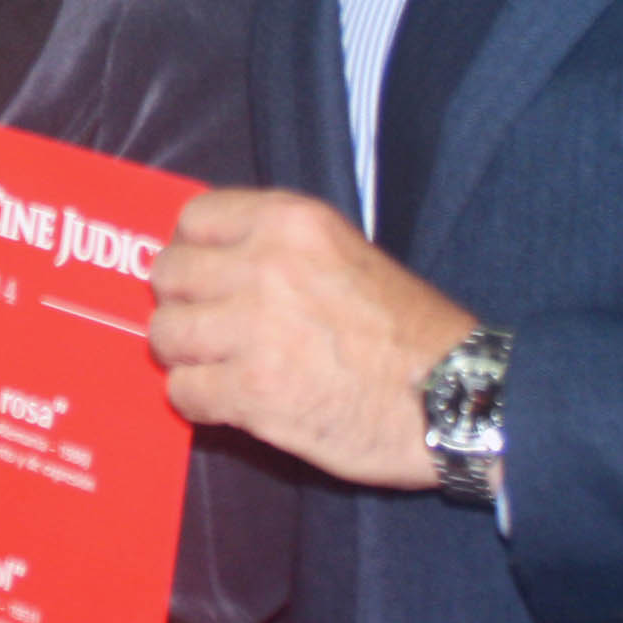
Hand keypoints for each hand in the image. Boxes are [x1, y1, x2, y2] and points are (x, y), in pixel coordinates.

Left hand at [148, 187, 469, 490]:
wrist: (456, 398)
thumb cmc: (410, 332)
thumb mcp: (346, 252)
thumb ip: (279, 249)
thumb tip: (213, 264)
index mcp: (291, 222)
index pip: (193, 219)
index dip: (192, 252)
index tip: (205, 277)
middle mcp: (265, 266)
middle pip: (168, 275)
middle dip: (183, 305)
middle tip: (208, 329)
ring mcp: (253, 330)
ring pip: (165, 335)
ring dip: (186, 356)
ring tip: (218, 367)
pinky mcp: (252, 392)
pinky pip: (183, 391)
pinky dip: (199, 402)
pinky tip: (231, 402)